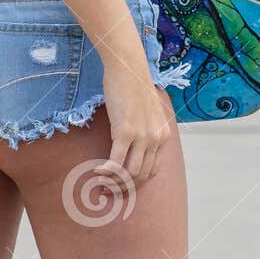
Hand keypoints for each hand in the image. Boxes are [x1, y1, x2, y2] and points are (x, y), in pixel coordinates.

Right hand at [98, 62, 171, 184]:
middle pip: (142, 176)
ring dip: (114, 183)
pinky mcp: (125, 132)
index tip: (121, 187)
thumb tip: (134, 143)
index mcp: (163, 136)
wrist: (128, 67)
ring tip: (100, 183)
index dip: (136, 183)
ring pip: (130, 173)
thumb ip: (146, 128)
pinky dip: (106, 172)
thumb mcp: (148, 111)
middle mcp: (156, 139)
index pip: (153, 171)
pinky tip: (96, 173)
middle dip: (124, 188)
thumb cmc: (134, 85)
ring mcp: (142, 136)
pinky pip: (116, 162)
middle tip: (107, 191)